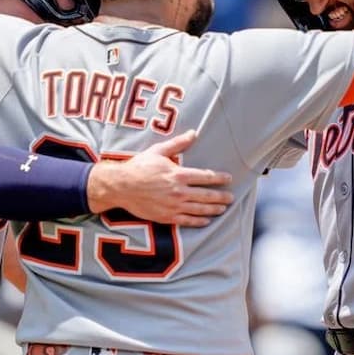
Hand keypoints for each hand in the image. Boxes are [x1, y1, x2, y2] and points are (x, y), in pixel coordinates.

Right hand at [86, 130, 233, 226]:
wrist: (121, 186)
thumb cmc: (139, 167)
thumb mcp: (158, 151)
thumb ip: (178, 144)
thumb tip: (193, 133)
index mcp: (178, 174)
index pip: (205, 177)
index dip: (219, 178)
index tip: (228, 178)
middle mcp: (178, 192)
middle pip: (206, 195)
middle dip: (221, 197)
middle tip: (231, 197)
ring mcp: (173, 206)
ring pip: (199, 210)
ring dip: (213, 209)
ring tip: (223, 209)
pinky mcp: (166, 217)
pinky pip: (186, 221)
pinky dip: (198, 221)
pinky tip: (206, 220)